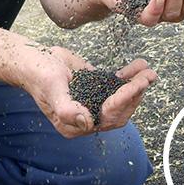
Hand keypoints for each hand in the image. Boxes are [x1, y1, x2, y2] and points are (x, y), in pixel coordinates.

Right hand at [18, 45, 155, 136]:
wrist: (34, 59)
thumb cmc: (39, 76)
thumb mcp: (52, 90)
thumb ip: (67, 109)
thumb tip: (87, 122)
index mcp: (76, 125)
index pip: (108, 117)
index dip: (124, 101)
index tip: (135, 85)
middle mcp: (87, 116)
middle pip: (120, 110)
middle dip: (136, 94)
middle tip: (149, 76)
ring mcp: (93, 100)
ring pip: (122, 97)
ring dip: (137, 85)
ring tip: (149, 71)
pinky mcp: (96, 86)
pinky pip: (116, 84)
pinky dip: (129, 76)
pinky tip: (139, 66)